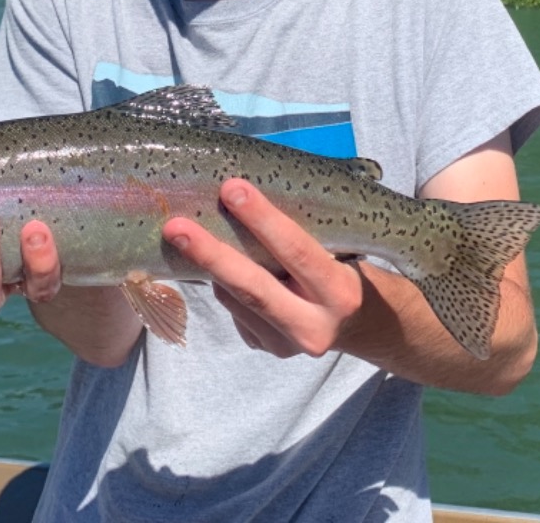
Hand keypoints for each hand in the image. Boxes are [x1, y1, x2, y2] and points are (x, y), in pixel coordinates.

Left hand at [161, 179, 364, 358]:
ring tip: (186, 235)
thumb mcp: (342, 249)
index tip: (232, 189)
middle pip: (254, 290)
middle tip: (176, 226)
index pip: (297, 252)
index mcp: (341, 294)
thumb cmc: (347, 266)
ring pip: (237, 301)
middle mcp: (315, 328)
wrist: (363, 323)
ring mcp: (288, 347)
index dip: (263, 220)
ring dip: (212, 266)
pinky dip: (224, 284)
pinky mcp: (268, 350)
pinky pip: (235, 311)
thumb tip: (245, 193)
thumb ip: (306, 232)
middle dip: (212, 255)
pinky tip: (223, 267)